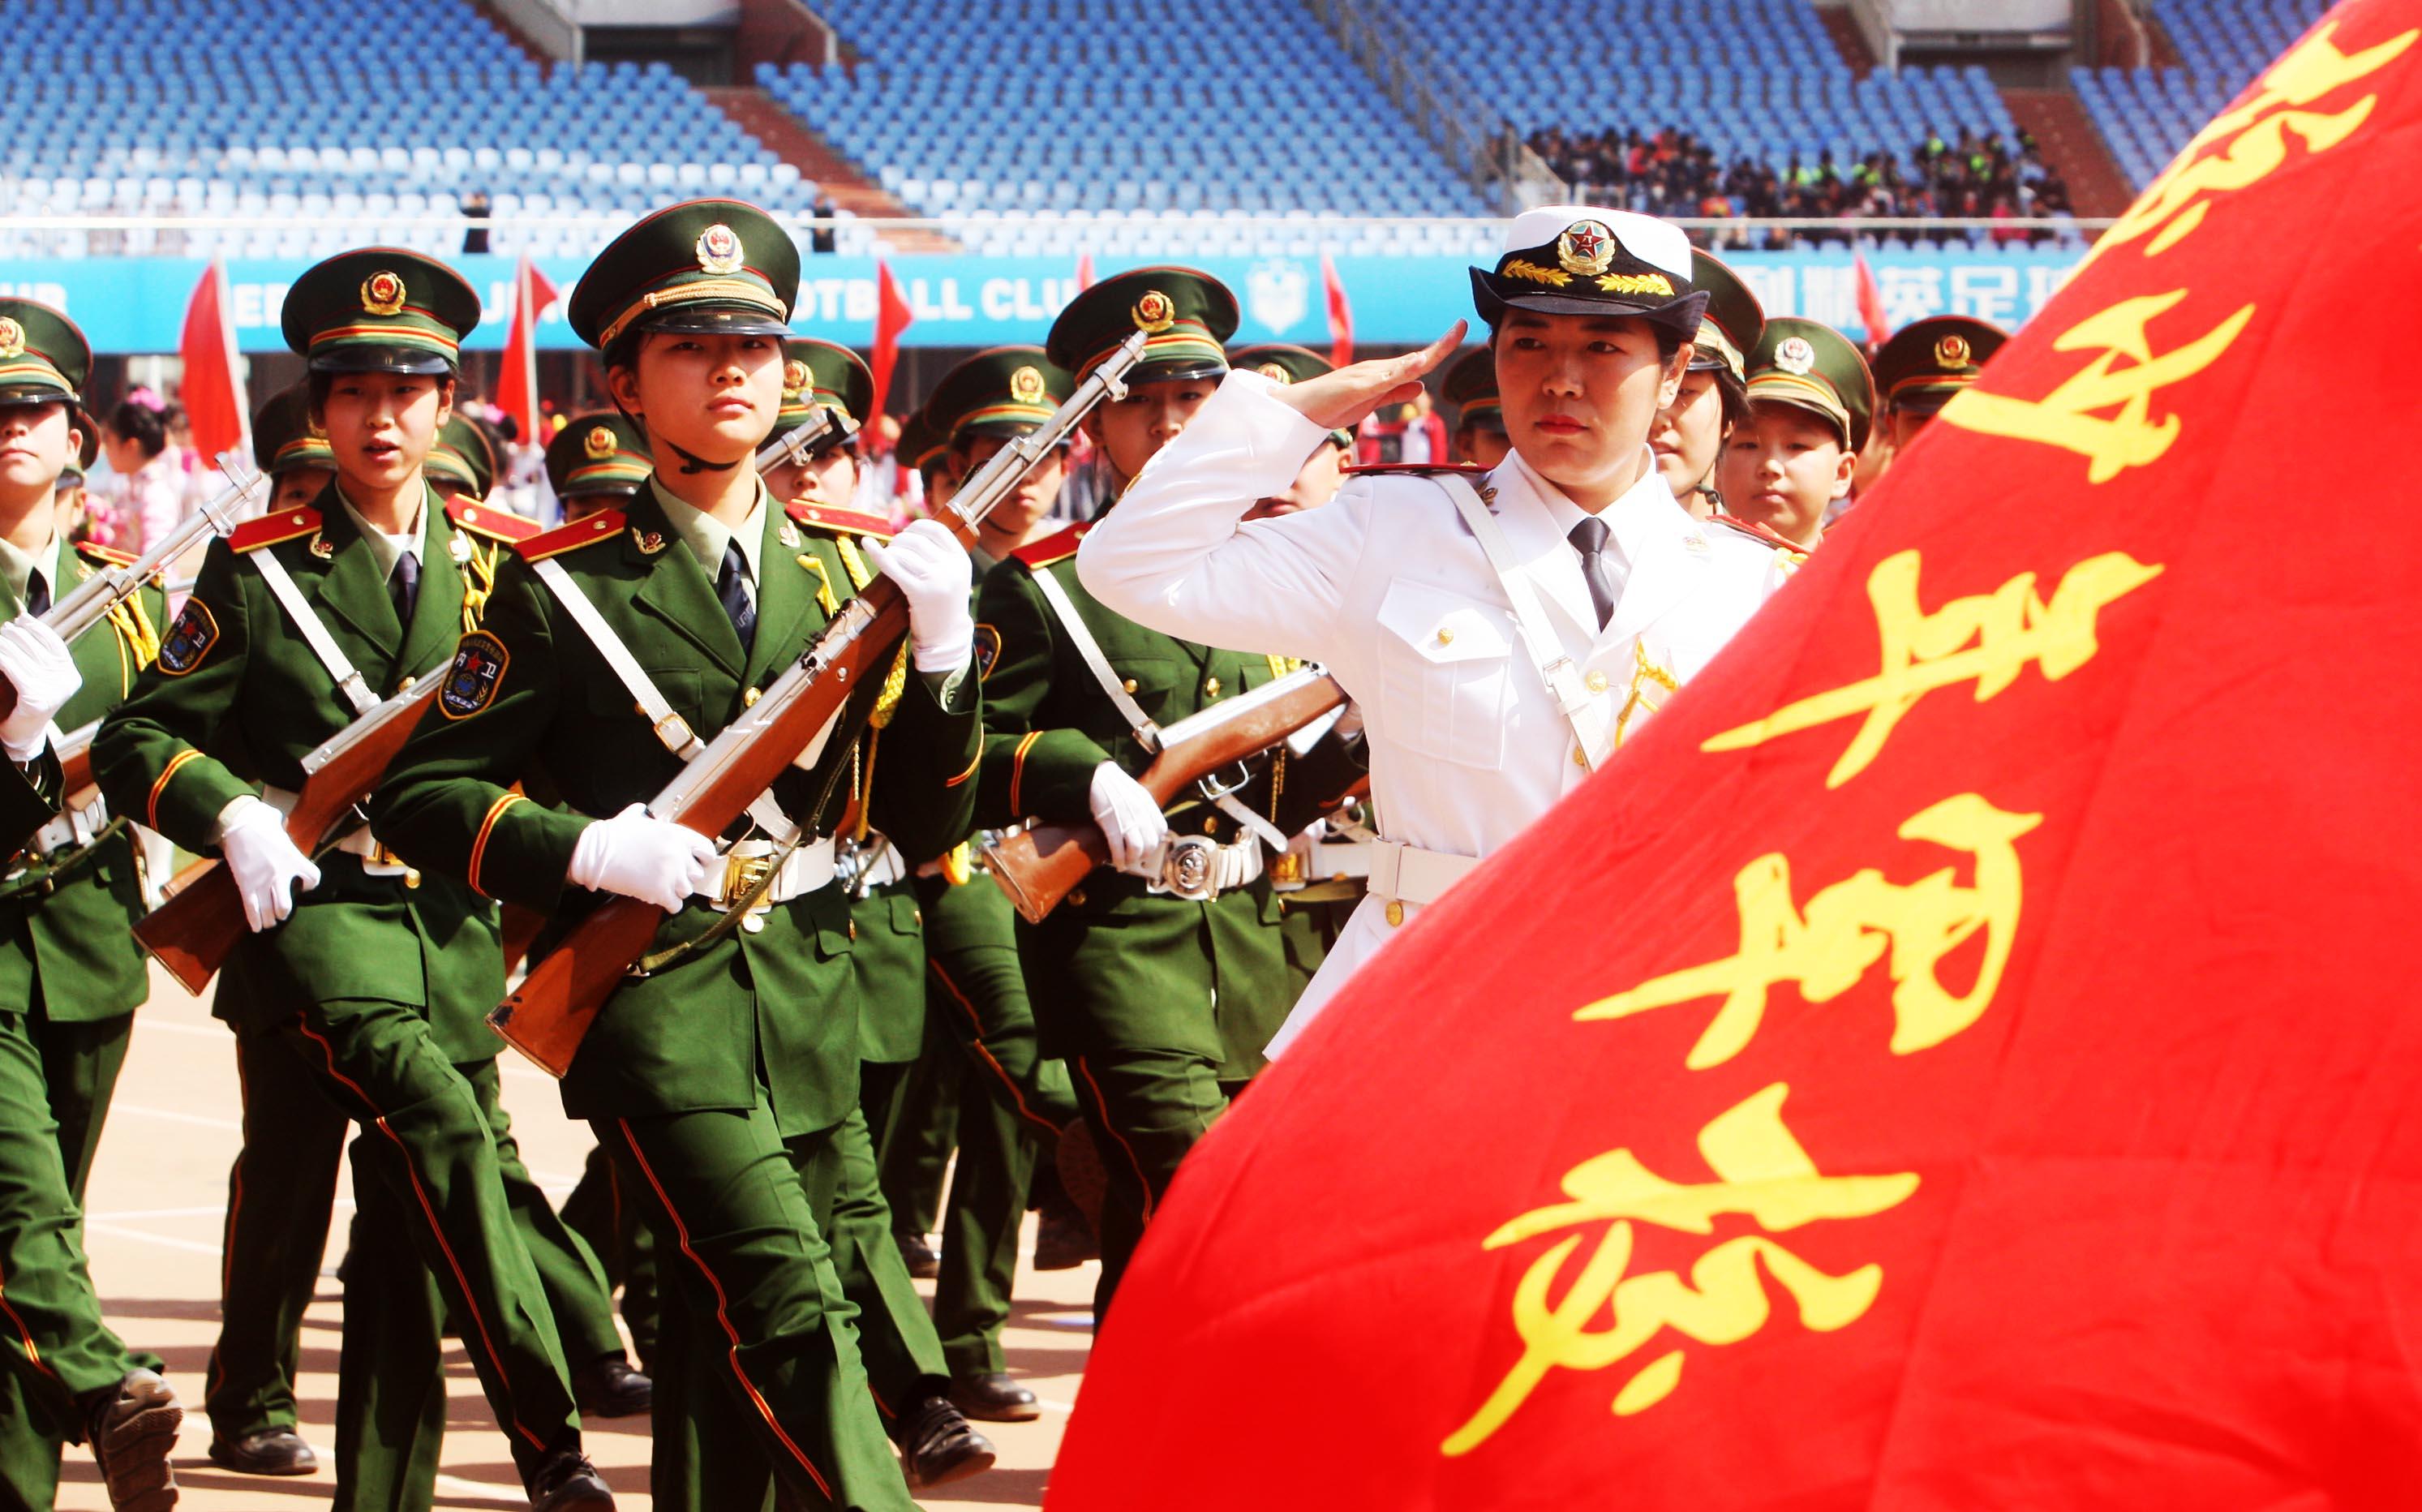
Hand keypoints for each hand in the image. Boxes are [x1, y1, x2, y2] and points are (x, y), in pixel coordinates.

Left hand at [0, 617, 80, 762]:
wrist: (23, 735)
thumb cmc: (26, 703)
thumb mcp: (39, 677)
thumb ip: (37, 656)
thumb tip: (22, 623)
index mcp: (69, 674)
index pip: (54, 642)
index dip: (36, 627)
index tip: (21, 619)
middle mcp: (65, 681)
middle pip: (35, 646)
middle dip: (15, 634)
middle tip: (3, 630)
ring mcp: (52, 690)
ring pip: (20, 655)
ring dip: (4, 644)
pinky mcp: (35, 697)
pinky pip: (12, 668)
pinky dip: (1, 658)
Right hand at [216, 795, 322, 931]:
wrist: (239, 824)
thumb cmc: (261, 823)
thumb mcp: (281, 829)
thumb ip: (286, 831)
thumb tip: (283, 822)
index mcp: (294, 859)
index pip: (313, 877)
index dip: (311, 883)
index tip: (306, 885)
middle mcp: (281, 874)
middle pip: (285, 905)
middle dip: (283, 912)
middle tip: (281, 912)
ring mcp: (262, 881)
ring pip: (268, 911)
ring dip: (270, 919)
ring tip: (270, 921)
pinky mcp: (245, 885)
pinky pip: (251, 908)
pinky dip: (254, 920)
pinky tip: (257, 928)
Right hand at [567, 803, 717, 911]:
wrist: (596, 853)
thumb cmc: (612, 835)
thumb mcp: (633, 818)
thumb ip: (645, 815)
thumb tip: (641, 809)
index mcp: (676, 834)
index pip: (706, 850)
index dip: (703, 859)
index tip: (698, 863)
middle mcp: (679, 854)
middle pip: (696, 873)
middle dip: (685, 876)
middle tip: (671, 877)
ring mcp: (671, 874)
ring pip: (687, 890)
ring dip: (676, 891)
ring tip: (663, 888)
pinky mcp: (660, 892)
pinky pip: (676, 905)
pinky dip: (669, 904)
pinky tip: (660, 899)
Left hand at [863, 520, 974, 672]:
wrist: (947, 635)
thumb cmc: (944, 603)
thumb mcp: (953, 575)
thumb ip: (939, 554)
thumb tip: (909, 531)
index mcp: (961, 559)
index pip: (936, 530)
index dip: (917, 527)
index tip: (907, 533)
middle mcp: (951, 567)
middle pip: (917, 540)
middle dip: (900, 541)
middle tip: (894, 550)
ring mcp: (936, 580)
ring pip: (904, 551)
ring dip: (891, 551)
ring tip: (889, 558)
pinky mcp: (919, 593)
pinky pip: (893, 566)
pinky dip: (877, 554)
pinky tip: (867, 544)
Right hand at [1088, 761, 1166, 872]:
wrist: (1096, 775)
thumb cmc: (1114, 785)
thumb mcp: (1135, 793)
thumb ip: (1144, 808)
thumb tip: (1147, 827)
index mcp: (1147, 803)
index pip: (1161, 829)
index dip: (1155, 841)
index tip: (1147, 846)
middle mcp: (1140, 811)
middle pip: (1151, 843)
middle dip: (1144, 855)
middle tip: (1136, 857)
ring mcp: (1126, 818)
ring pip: (1137, 849)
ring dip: (1132, 859)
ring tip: (1127, 861)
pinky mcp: (1110, 824)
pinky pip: (1118, 848)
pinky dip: (1119, 859)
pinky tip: (1117, 863)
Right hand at [1264, 322, 1466, 432]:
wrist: (1302, 409)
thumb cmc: (1333, 405)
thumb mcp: (1372, 403)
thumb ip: (1395, 393)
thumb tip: (1421, 385)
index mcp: (1384, 375)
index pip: (1418, 362)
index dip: (1440, 348)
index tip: (1460, 330)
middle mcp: (1379, 371)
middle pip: (1417, 359)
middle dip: (1442, 344)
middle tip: (1463, 324)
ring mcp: (1368, 377)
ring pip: (1403, 366)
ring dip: (1427, 354)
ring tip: (1450, 338)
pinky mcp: (1357, 388)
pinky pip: (1383, 380)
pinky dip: (1402, 372)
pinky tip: (1417, 365)